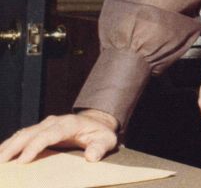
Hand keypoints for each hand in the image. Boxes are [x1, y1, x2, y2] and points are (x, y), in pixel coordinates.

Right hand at [0, 110, 117, 162]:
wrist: (97, 122)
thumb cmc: (101, 134)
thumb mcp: (107, 141)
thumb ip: (100, 148)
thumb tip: (91, 157)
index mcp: (69, 124)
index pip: (48, 134)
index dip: (34, 146)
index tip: (23, 160)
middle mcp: (54, 122)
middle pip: (30, 133)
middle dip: (14, 147)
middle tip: (1, 162)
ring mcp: (45, 125)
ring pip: (23, 133)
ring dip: (8, 145)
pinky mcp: (40, 130)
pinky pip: (23, 136)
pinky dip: (11, 144)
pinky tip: (2, 153)